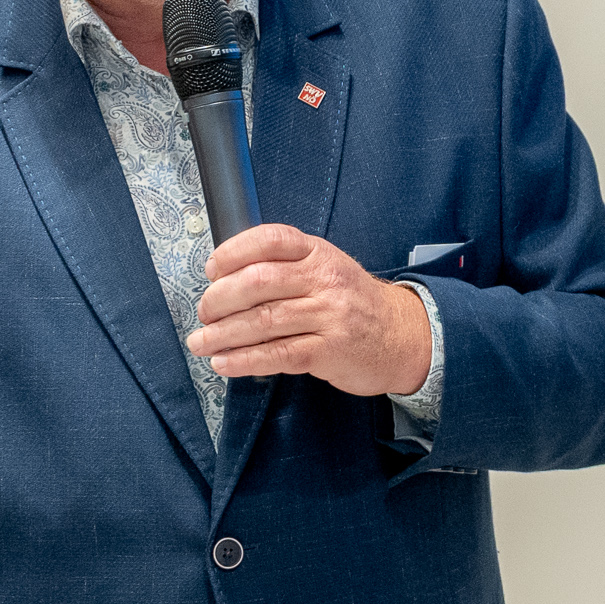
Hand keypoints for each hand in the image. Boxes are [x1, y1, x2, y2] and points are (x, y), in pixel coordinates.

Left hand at [187, 225, 432, 395]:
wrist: (403, 336)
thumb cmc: (354, 303)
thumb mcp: (327, 269)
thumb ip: (287, 266)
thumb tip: (227, 277)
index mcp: (319, 253)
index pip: (271, 239)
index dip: (233, 252)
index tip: (212, 270)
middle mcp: (324, 280)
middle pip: (260, 281)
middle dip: (220, 298)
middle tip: (204, 312)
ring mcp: (329, 316)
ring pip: (264, 320)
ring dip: (223, 334)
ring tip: (201, 342)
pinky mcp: (330, 351)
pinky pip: (278, 354)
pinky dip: (245, 360)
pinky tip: (225, 363)